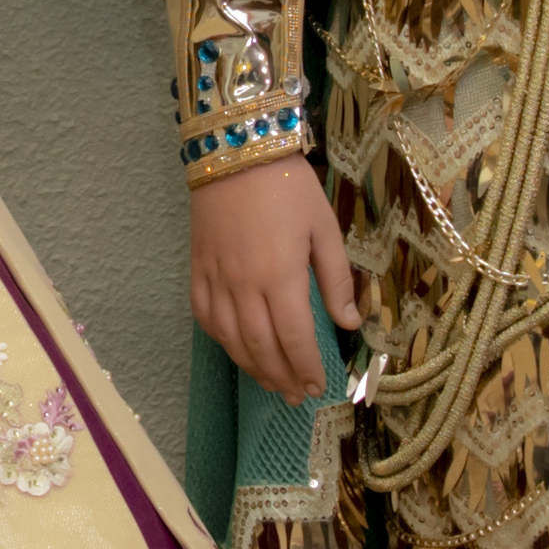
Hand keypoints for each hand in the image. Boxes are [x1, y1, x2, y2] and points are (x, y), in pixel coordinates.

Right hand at [189, 156, 358, 403]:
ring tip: (271, 384)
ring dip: (252, 368)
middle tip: (296, 396)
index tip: (318, 386)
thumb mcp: (324, 227)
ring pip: (231, 340)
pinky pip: (205, 317)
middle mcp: (244, 286)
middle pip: (262, 348)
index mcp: (280, 276)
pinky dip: (221, 340)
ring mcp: (216, 280)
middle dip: (282, 377)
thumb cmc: (287, 186)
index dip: (306, 367)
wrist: (234, 152)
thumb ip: (337, 278)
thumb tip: (351, 323)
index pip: (294, 339)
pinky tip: (236, 350)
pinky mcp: (198, 270)